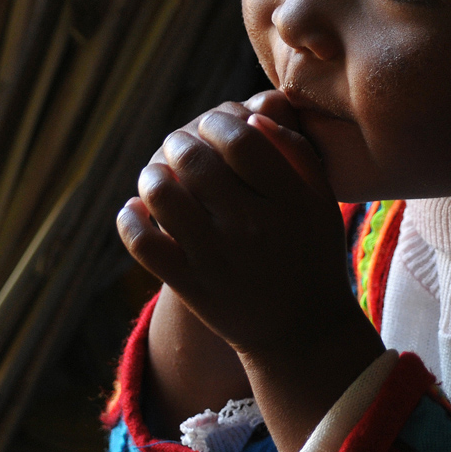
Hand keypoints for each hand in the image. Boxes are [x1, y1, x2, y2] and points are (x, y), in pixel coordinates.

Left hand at [118, 98, 383, 451]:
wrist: (301, 334)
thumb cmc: (311, 255)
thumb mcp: (320, 202)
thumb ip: (296, 153)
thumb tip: (254, 116)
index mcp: (288, 202)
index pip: (240, 141)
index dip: (219, 123)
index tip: (213, 124)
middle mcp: (251, 227)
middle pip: (195, 161)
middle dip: (179, 141)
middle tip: (179, 142)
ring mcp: (215, 258)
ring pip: (162, 196)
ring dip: (151, 174)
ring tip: (158, 173)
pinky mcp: (189, 285)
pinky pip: (142, 243)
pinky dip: (130, 219)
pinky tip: (137, 209)